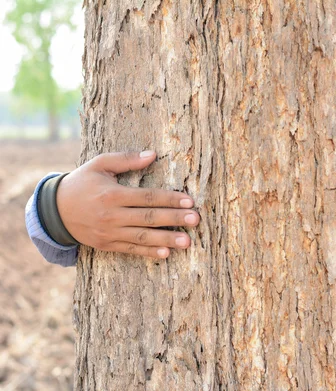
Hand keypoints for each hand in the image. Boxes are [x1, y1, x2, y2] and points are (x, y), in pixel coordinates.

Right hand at [56, 151, 199, 258]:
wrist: (54, 210)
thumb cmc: (82, 183)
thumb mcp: (99, 164)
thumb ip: (126, 159)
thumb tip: (153, 154)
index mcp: (112, 194)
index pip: (147, 197)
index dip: (169, 199)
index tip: (189, 200)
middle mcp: (112, 215)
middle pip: (148, 218)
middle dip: (174, 219)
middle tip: (196, 220)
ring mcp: (110, 233)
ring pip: (142, 237)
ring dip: (166, 240)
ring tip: (187, 242)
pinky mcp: (108, 245)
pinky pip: (131, 250)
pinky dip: (148, 252)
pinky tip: (166, 254)